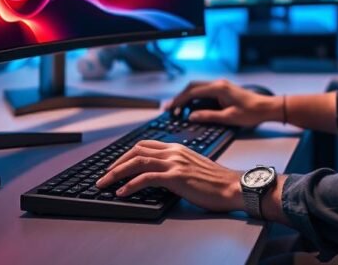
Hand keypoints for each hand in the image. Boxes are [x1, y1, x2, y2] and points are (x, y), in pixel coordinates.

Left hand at [95, 140, 242, 212]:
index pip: (144, 145)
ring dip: (116, 173)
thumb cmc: (217, 182)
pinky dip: (131, 185)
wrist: (233, 186)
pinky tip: (122, 192)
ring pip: (137, 162)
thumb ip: (177, 166)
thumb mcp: (193, 168)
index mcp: (177, 148)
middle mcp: (174, 151)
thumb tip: (161, 176)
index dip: (126, 154)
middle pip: (136, 150)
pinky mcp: (176, 176)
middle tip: (104, 176)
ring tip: (105, 184)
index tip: (115, 165)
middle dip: (116, 163)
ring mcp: (175, 163)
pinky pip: (146, 178)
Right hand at [166, 79, 279, 127]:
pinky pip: (204, 91)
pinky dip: (195, 97)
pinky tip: (191, 106)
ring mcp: (221, 85)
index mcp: (218, 88)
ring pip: (198, 88)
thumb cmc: (251, 113)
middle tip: (170, 108)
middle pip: (192, 87)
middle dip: (180, 97)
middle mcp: (218, 84)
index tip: (170, 108)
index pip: (193, 92)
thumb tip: (191, 116)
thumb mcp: (229, 118)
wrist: (266, 108)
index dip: (179, 100)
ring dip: (186, 96)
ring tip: (177, 108)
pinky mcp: (223, 90)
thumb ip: (209, 116)